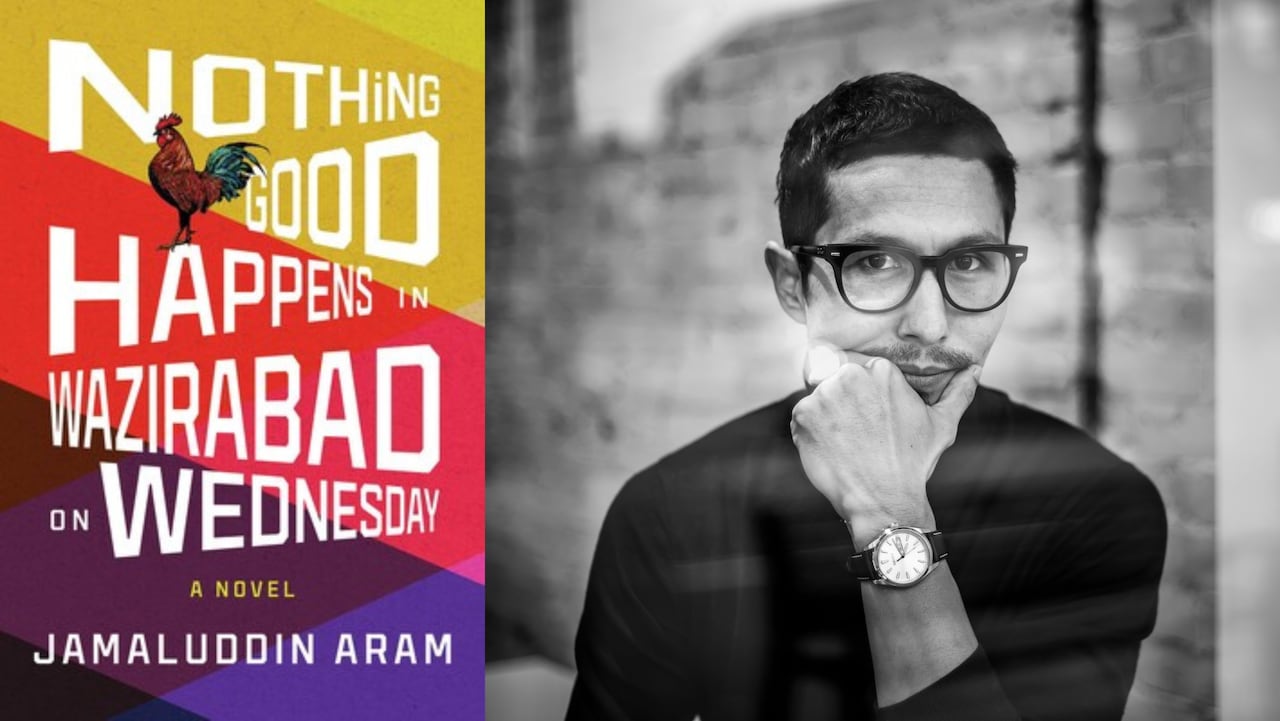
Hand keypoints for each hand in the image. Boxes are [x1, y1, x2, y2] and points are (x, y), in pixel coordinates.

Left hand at [790, 351, 980, 545]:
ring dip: (829, 420)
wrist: (883, 499)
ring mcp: (825, 394)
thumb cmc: (913, 463)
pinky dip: (811, 434)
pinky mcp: (803, 414)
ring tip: (847, 446)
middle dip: (847, 406)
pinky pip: (802, 418)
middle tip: (860, 437)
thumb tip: (976, 369)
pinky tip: (831, 452)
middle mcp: (851, 376)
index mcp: (882, 371)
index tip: (875, 424)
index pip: (864, 375)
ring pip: (820, 400)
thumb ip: (959, 393)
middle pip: (840, 383)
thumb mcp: (942, 425)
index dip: (868, 402)